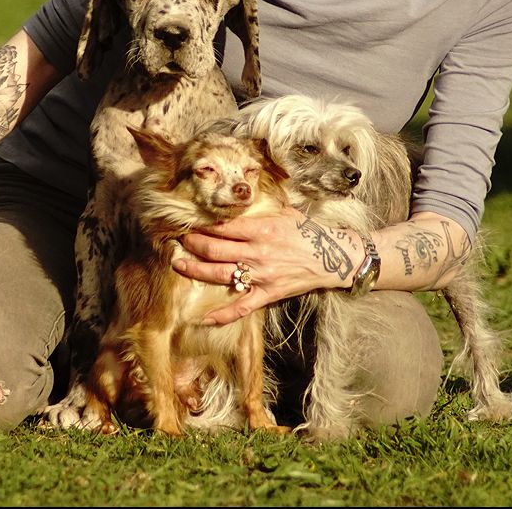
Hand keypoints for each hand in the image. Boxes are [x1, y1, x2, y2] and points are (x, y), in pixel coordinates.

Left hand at [171, 207, 363, 325]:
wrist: (333, 258)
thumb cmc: (309, 232)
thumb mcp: (286, 212)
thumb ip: (263, 208)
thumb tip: (243, 194)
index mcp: (262, 229)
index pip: (223, 226)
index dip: (202, 224)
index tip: (189, 221)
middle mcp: (258, 252)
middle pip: (214, 249)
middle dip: (192, 244)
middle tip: (178, 240)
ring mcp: (261, 275)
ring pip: (220, 274)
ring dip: (195, 270)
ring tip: (178, 264)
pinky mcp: (267, 294)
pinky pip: (241, 307)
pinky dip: (221, 314)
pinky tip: (203, 318)